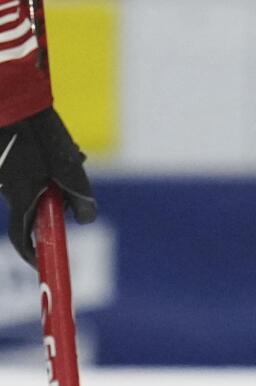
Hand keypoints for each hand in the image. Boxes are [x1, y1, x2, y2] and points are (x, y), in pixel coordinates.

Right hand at [0, 106, 96, 264]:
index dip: (33, 254)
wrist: (12, 94)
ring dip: (55, 176)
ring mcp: (2, 173)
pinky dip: (45, 163)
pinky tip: (56, 142)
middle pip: (36, 206)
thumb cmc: (38, 132)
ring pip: (34, 184)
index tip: (43, 261)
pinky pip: (27, 169)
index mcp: (21, 197)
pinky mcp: (4, 157)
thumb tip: (86, 219)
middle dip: (59, 197)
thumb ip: (80, 197)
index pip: (22, 239)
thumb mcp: (70, 166)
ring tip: (70, 152)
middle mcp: (6, 188)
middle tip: (77, 173)